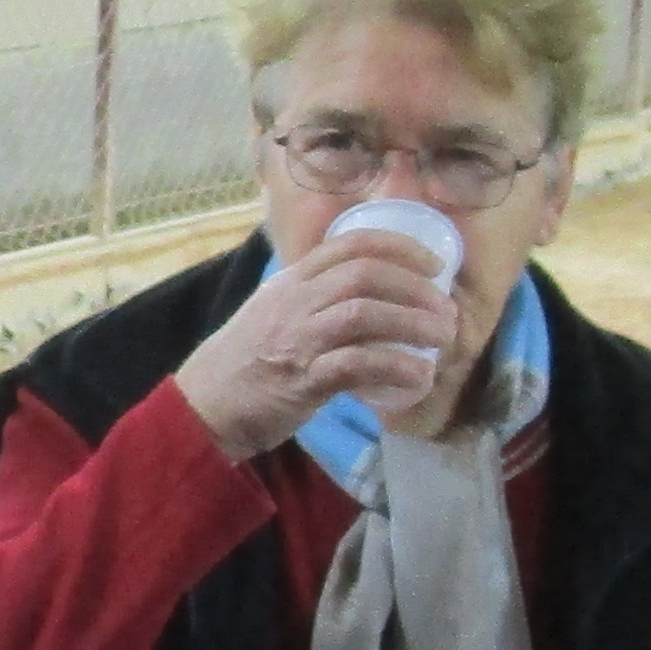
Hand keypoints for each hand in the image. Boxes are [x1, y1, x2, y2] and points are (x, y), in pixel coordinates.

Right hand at [173, 237, 456, 461]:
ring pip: (364, 314)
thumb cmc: (247, 360)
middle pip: (365, 275)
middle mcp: (296, 301)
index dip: (400, 248)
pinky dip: (395, 367)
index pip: (350, 244)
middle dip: (416, 288)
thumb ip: (315, 295)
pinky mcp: (302, 380)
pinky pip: (356, 365)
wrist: (204, 405)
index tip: (434, 265)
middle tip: (446, 310)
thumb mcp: (276, 310)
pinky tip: (419, 376)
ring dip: (414, 323)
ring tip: (443, 339)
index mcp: (293, 280)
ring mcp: (297, 339)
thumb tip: (372, 291)